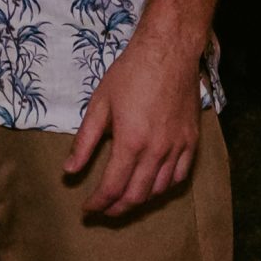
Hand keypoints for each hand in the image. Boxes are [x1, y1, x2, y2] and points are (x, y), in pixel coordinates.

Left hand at [64, 27, 205, 216]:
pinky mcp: (191, 140)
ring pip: (159, 190)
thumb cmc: (130, 72)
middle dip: (116, 208)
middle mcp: (156, 150)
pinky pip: (180, 176)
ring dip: (140, 200)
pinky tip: (153, 185)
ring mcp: (177, 146)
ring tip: (124, 199)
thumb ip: (85, 141)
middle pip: (136, 195)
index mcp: (131, 141)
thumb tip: (70, 171)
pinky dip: (165, 187)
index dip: (98, 203)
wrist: (168, 50)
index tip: (87, 209)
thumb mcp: (100, 104)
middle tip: (103, 210)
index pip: (112, 187)